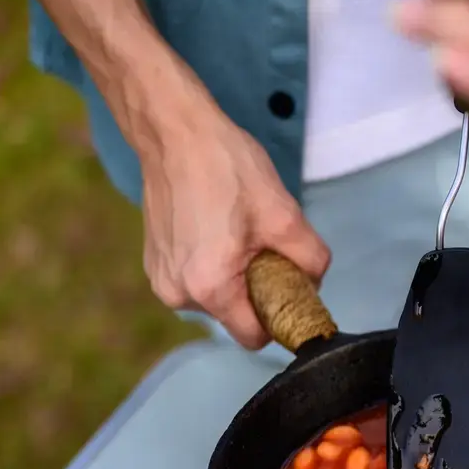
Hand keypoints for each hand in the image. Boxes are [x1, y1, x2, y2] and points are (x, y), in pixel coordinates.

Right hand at [139, 102, 329, 348]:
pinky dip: (212, 265)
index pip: (255, 337)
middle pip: (235, 317)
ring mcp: (161, 279)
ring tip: (235, 232)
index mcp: (210, 288)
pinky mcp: (154, 264)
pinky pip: (195, 281)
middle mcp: (178, 294)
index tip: (287, 288)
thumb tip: (314, 283)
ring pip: (216, 299)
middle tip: (261, 246)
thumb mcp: (284, 215)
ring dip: (233, 277)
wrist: (173, 131)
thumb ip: (311, 260)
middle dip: (255, 291)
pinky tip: (215, 229)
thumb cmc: (225, 167)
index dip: (278, 317)